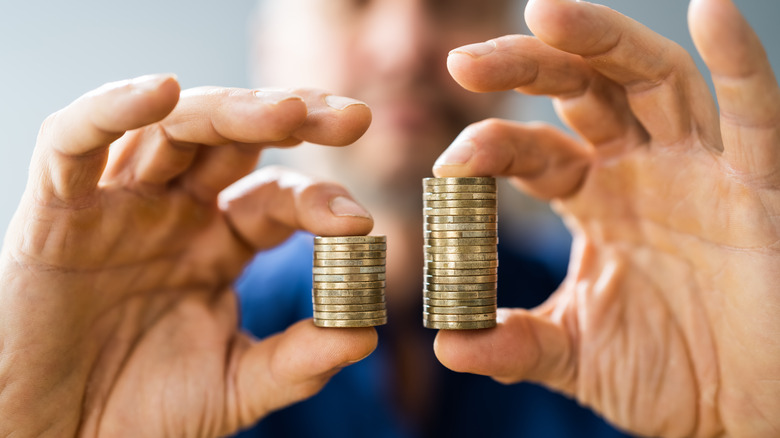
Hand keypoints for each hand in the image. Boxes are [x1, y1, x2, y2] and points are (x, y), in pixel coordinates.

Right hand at [0, 75, 377, 436]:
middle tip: (354, 118)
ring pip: (171, 127)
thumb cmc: (141, 411)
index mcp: (220, 243)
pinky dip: (111, 109)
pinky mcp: (57, 209)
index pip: (278, 196)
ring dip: (228, 109)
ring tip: (285, 111)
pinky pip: (74, 141)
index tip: (360, 224)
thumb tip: (365, 334)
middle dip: (294, 119)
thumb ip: (297, 362)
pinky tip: (161, 91)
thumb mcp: (234, 387)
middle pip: (236, 139)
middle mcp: (175, 212)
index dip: (320, 199)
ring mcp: (120, 205)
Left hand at [432, 0, 779, 435]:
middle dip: (526, 66)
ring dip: (602, 41)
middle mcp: (640, 170)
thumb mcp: (574, 354)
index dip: (490, 146)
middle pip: (583, 90)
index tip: (449, 165)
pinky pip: (755, 116)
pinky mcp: (758, 188)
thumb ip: (513, 343)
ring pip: (654, 80)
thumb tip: (446, 345)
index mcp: (592, 198)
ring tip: (544, 13)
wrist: (740, 412)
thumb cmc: (664, 374)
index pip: (531, 150)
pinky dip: (741, 62)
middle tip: (463, 61)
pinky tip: (714, 12)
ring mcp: (699, 171)